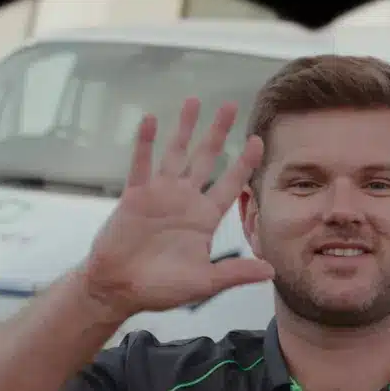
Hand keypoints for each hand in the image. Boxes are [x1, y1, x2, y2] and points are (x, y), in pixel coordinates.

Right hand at [80, 97, 274, 320]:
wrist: (118, 289)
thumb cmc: (159, 288)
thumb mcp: (203, 283)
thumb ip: (235, 274)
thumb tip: (271, 271)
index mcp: (204, 218)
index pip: (229, 183)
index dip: (244, 163)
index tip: (257, 140)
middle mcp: (185, 200)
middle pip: (206, 159)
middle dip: (218, 133)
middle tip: (231, 106)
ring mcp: (159, 195)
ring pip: (175, 153)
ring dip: (185, 128)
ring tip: (195, 101)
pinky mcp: (134, 196)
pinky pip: (141, 164)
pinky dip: (145, 142)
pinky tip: (151, 120)